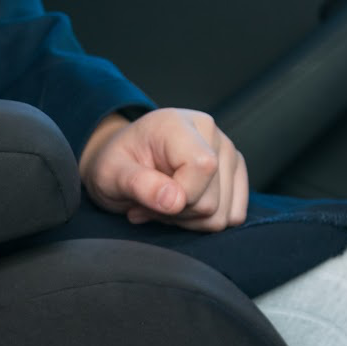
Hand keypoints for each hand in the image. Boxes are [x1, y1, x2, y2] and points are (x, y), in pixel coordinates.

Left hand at [78, 108, 247, 231]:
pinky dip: (202, 221)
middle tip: (149, 200)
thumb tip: (175, 200)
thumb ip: (138, 184)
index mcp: (178, 124)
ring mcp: (228, 153)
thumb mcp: (111, 174)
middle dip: (175, 212)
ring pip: (222, 215)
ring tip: (162, 201)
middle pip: (211, 201)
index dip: (178, 197)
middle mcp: (211, 134)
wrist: (123, 161)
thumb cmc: (115, 164)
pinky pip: (232, 217)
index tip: (148, 199)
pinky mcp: (236, 173)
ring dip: (187, 219)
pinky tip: (179, 206)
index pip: (204, 167)